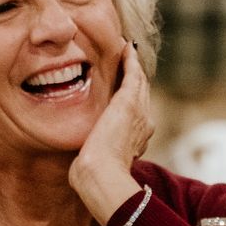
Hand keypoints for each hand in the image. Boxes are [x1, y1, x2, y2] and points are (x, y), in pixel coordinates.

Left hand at [69, 44, 153, 222]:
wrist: (101, 175)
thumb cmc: (94, 177)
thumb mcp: (96, 166)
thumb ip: (94, 159)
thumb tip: (81, 164)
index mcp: (137, 141)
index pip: (137, 116)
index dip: (132, 102)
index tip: (124, 93)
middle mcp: (144, 125)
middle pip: (142, 96)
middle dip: (136, 80)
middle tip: (130, 62)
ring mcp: (139, 112)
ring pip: (140, 83)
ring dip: (134, 66)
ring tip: (129, 52)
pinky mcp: (129, 102)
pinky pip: (133, 74)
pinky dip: (131, 60)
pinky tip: (127, 48)